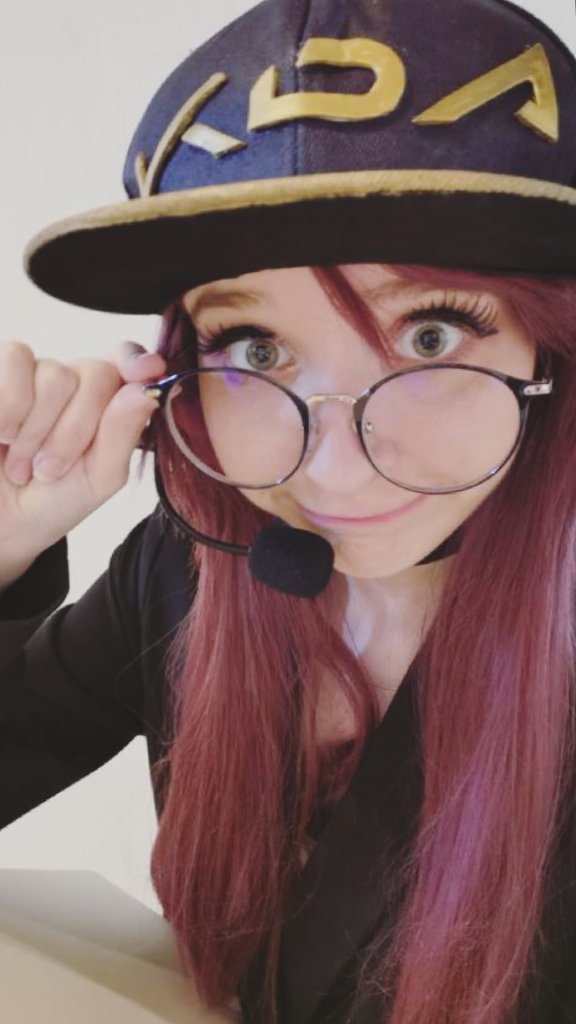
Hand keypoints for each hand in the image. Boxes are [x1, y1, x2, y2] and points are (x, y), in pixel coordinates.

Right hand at [0, 340, 165, 584]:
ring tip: (22, 462)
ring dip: (37, 429)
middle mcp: (72, 379)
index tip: (148, 372)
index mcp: (106, 402)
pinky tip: (2, 435)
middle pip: (96, 373)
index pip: (129, 362)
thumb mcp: (98, 477)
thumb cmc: (51, 500)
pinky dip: (10, 406)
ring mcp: (32, 373)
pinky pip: (16, 359)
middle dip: (76, 430)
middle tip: (49, 469)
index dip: (137, 362)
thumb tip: (144, 391)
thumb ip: (123, 435)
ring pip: (55, 373)